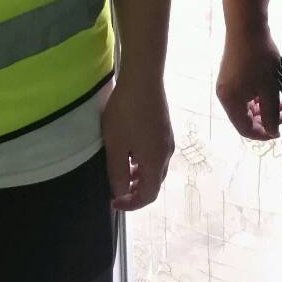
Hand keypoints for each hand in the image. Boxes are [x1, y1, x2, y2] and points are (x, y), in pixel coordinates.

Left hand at [102, 75, 173, 211]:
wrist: (143, 78)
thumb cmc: (127, 113)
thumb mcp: (116, 146)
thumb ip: (118, 173)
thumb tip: (121, 193)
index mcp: (156, 162)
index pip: (149, 195)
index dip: (132, 204)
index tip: (114, 201)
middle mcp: (166, 153)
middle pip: (154, 182)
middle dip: (136, 190)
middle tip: (117, 188)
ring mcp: (167, 138)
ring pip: (155, 166)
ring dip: (139, 174)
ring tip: (121, 169)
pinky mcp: (164, 126)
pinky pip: (156, 152)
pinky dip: (143, 160)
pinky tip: (130, 148)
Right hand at [216, 26, 281, 139]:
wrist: (246, 25)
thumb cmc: (259, 57)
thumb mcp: (269, 88)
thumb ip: (271, 114)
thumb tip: (272, 133)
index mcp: (230, 101)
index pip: (245, 130)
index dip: (264, 134)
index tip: (281, 130)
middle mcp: (223, 95)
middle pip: (244, 119)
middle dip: (264, 120)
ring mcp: (225, 84)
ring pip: (244, 107)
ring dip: (262, 108)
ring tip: (280, 102)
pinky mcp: (229, 75)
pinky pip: (242, 95)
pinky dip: (256, 98)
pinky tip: (269, 91)